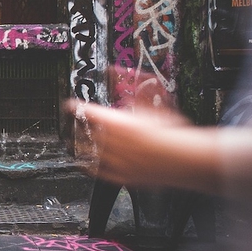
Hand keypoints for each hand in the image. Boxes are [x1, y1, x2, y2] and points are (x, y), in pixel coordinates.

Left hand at [64, 99, 210, 189]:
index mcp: (115, 122)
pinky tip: (84, 166)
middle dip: (78, 128)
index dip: (77, 107)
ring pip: (87, 153)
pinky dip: (89, 168)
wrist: (181, 159)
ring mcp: (113, 160)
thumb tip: (124, 75)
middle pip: (85, 133)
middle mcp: (110, 141)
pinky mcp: (119, 175)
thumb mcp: (153, 107)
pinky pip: (97, 172)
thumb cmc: (169, 132)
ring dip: (80, 147)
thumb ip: (137, 93)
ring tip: (74, 144)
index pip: (88, 111)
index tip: (70, 105)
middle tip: (74, 125)